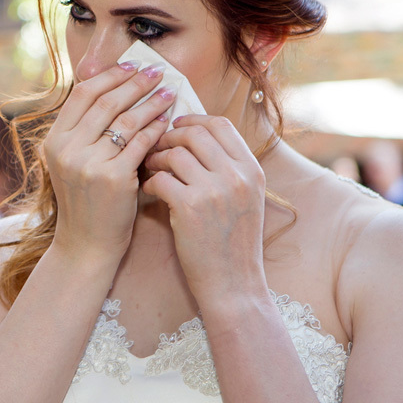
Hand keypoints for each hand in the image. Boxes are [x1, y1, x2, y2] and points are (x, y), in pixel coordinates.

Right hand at [43, 62, 175, 262]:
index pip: (83, 94)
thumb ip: (85, 132)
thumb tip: (115, 91)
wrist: (86, 245)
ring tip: (170, 92)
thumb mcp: (72, 163)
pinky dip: (156, 129)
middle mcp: (66, 148)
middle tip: (158, 72)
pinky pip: (140, 144)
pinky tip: (169, 122)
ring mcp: (88, 163)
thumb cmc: (86, 202)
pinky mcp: (112, 178)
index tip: (132, 65)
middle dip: (135, 83)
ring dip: (151, 102)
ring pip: (125, 120)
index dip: (110, 76)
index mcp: (54, 140)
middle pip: (106, 102)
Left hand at [141, 115, 268, 306]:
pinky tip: (150, 191)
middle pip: (194, 133)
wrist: (233, 283)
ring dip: (156, 158)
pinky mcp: (191, 207)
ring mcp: (215, 191)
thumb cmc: (233, 242)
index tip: (176, 125)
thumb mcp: (245, 199)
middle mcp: (237, 176)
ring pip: (174, 154)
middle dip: (169, 136)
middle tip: (155, 146)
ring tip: (150, 168)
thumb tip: (196, 136)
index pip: (221, 125)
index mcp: (252, 170)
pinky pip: (161, 178)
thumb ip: (228, 168)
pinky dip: (151, 182)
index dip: (194, 119)